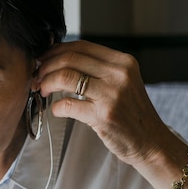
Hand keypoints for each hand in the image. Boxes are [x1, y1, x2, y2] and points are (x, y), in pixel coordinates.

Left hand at [36, 41, 169, 165]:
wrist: (150, 141)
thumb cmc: (131, 113)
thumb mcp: (122, 82)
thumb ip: (97, 69)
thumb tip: (59, 59)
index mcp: (123, 62)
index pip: (81, 46)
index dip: (56, 51)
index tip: (43, 60)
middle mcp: (119, 74)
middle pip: (70, 59)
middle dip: (46, 66)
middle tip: (37, 76)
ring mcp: (112, 95)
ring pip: (65, 77)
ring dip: (46, 83)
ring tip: (42, 90)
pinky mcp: (103, 116)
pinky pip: (67, 105)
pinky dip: (56, 107)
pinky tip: (56, 110)